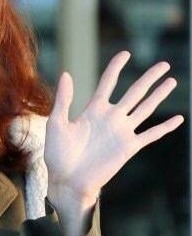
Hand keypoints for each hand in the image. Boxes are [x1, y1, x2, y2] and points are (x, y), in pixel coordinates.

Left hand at [44, 51, 184, 235]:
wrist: (67, 181)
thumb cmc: (57, 155)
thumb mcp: (56, 123)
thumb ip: (64, 99)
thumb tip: (66, 73)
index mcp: (94, 110)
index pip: (108, 82)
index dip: (116, 67)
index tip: (125, 54)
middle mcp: (111, 117)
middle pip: (134, 92)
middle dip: (149, 78)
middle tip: (164, 64)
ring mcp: (121, 132)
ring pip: (145, 109)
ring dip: (159, 95)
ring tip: (172, 81)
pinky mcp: (128, 147)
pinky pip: (150, 135)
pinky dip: (164, 127)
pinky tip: (178, 119)